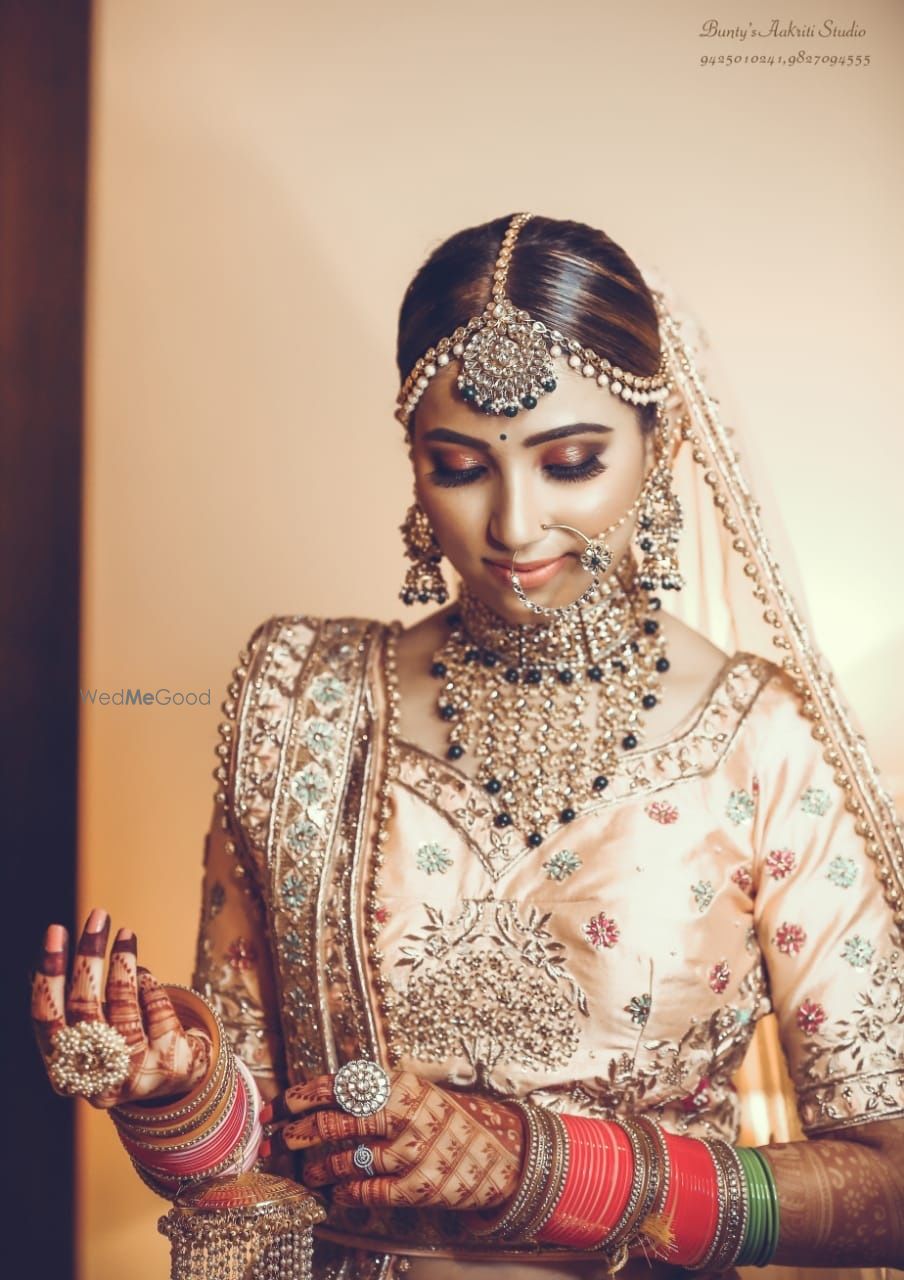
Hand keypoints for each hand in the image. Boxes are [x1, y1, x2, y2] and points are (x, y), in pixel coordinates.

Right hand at [31, 908, 212, 1108]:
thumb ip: (69, 1007)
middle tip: (97, 916)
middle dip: (89, 957)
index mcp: (64, 1074)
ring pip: (123, 1007)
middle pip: (85, 1011)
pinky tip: (145, 975)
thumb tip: (46, 960)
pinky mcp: (168, 1062)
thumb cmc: (118, 1047)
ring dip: (123, 963)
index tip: (56, 931)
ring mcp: (134, 1073)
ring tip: (125, 934)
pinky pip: (156, 1010)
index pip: (47, 1021)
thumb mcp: (88, 1037)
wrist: (171, 1081)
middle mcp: (97, 1080)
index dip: (49, 975)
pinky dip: (149, 986)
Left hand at [260, 1068, 523, 1211]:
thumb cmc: (450, 1118)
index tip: (279, 1106)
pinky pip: (371, 1191)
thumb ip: (376, 1093)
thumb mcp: (416, 1091)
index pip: (342, 1084)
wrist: (504, 1150)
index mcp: (401, 1084)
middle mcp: (405, 1113)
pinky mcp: (420, 1187)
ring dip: (321, 1168)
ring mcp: (414, 1152)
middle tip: (278, 1141)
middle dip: (300, 1133)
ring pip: (350, 1160)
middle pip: (338, 1122)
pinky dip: (350, 1192)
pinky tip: (340, 1193)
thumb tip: (324, 1096)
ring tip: (309, 1173)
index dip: (304, 1095)